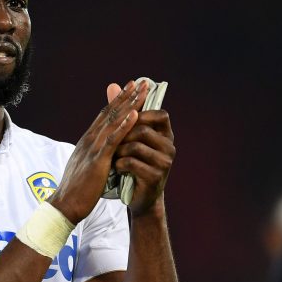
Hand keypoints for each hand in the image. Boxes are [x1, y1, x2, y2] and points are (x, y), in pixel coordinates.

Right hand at [50, 80, 147, 223]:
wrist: (65, 205)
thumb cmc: (76, 190)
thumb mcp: (86, 167)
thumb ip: (94, 156)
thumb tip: (101, 152)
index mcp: (87, 141)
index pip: (104, 116)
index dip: (117, 101)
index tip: (129, 88)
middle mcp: (89, 140)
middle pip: (110, 113)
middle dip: (126, 96)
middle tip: (141, 82)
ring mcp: (92, 148)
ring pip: (113, 121)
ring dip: (129, 104)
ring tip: (141, 91)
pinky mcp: (97, 160)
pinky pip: (113, 139)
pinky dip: (124, 126)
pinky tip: (135, 115)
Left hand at [106, 82, 175, 214]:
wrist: (140, 196)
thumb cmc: (133, 163)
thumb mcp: (129, 137)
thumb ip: (122, 111)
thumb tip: (112, 85)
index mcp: (166, 135)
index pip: (161, 114)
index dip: (143, 113)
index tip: (128, 118)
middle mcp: (169, 147)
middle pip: (143, 129)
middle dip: (123, 134)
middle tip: (112, 142)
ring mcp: (165, 163)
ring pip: (136, 146)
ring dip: (119, 150)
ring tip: (112, 156)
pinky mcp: (156, 178)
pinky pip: (132, 163)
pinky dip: (119, 164)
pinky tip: (116, 168)